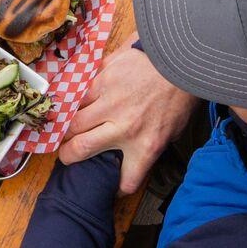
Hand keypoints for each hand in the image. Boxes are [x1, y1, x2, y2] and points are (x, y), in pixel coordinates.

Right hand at [57, 43, 196, 193]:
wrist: (180, 60)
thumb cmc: (179, 96)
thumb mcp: (173, 131)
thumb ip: (150, 145)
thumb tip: (134, 153)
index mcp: (146, 146)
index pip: (126, 180)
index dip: (117, 186)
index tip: (113, 183)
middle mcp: (123, 128)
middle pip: (81, 149)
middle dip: (68, 156)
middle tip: (66, 155)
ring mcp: (110, 103)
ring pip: (74, 122)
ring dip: (68, 128)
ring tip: (68, 130)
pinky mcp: (103, 80)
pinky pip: (80, 95)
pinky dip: (78, 102)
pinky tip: (78, 104)